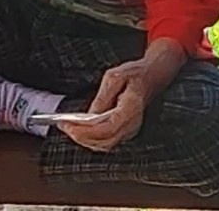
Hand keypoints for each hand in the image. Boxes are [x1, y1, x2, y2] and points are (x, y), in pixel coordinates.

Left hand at [60, 40, 184, 152]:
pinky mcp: (127, 130)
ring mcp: (131, 129)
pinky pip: (108, 141)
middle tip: (64, 126)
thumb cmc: (137, 73)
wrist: (154, 74)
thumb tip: (89, 116)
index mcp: (132, 108)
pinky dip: (92, 138)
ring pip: (105, 145)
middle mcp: (133, 123)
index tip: (68, 125)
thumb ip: (102, 98)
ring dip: (85, 140)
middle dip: (81, 137)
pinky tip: (81, 129)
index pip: (107, 129)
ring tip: (69, 127)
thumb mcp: (114, 77)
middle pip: (104, 142)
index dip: (85, 131)